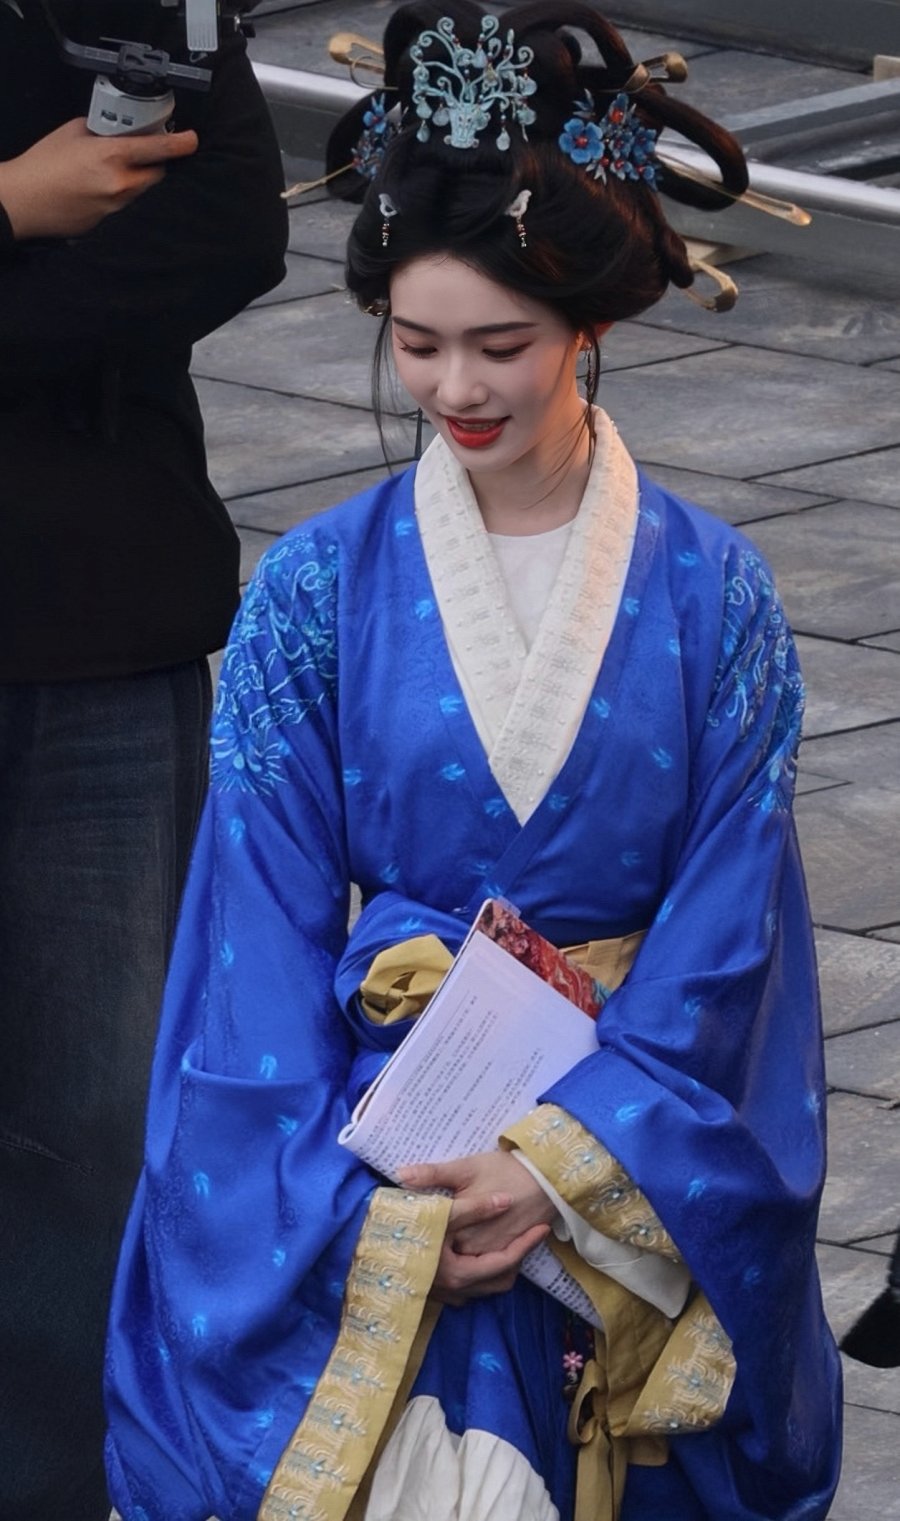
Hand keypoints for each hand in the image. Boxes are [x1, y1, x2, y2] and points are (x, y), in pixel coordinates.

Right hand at [0, 118, 198, 239]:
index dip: (179, 144)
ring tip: (109, 173)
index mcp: (111, 156)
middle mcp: (119, 184)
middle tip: (139, 153)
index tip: (191, 140)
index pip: (157, 149)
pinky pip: (126, 207)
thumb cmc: (43, 164)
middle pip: (156, 173)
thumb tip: (118, 129)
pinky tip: (97, 191)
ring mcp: (116, 208)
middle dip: (153, 162)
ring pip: (142, 191)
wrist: (24, 202)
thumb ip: (101, 129)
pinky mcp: (110, 224)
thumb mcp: (72, 132)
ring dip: (136, 180)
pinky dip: (120, 196)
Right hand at [398, 1151, 557, 1304]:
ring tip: (505, 1240)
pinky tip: (477, 1250)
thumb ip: (475, 1207)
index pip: (505, 1262)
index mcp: (459, 1274)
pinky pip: (470, 1284)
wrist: (362, 1244)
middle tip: (525, 1235)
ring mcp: (443, 1295)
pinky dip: (481, 1269)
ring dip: (499, 1265)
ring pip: (485, 1285)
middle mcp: (454, 1292)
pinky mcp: (434, 1291)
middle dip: (516, 1258)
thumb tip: (506, 1201)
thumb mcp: (440, 1213)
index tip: (542, 1227)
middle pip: (499, 1280)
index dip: (526, 1244)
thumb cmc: (402, 1229)